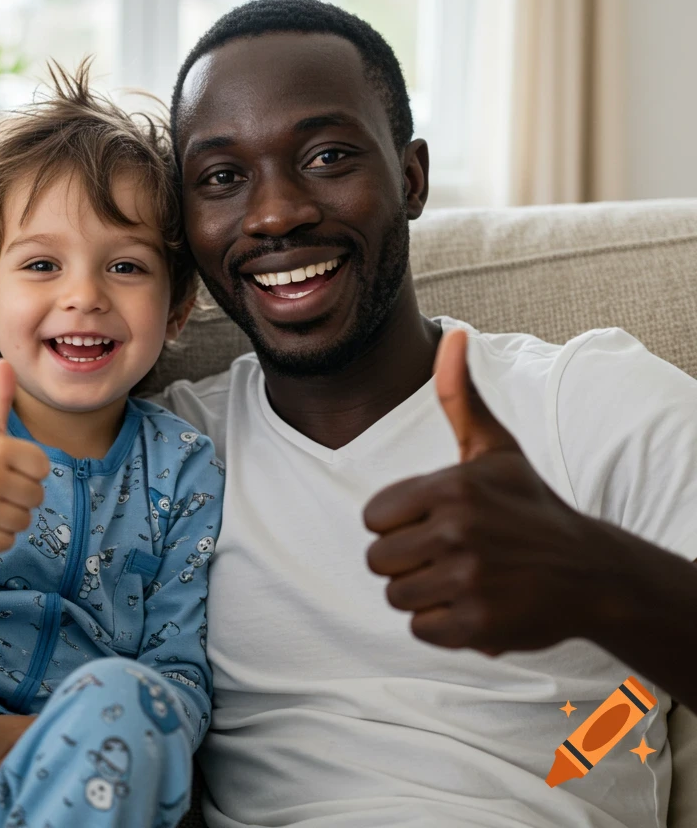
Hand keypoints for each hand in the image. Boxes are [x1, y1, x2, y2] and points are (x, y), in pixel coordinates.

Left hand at [363, 328, 607, 656]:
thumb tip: (452, 333)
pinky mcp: (478, 625)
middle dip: (407, 560)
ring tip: (461, 577)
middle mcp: (457, 532)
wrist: (589, 571)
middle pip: (378, 560)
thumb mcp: (494, 447)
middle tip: (449, 553)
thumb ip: (459, 395)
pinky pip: (421, 629)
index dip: (396, 523)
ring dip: (423, 593)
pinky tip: (473, 604)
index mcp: (449, 486)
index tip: (430, 522)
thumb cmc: (529, 503)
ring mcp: (469, 580)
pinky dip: (442, 624)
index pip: (372, 517)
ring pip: (396, 596)